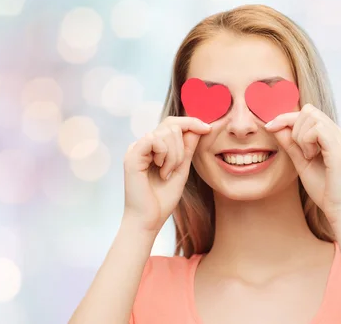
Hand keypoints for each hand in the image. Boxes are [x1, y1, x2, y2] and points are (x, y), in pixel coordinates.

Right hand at [123, 116, 210, 232]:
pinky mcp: (132, 154)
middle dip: (182, 146)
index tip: (208, 128)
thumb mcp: (182, 169)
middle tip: (175, 169)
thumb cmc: (163, 199)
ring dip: (174, 155)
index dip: (191, 122)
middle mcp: (144, 144)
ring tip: (166, 173)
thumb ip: (187, 149)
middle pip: (171, 124)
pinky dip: (165, 155)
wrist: (149, 219)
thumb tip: (198, 127)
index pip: (173, 123)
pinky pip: (154, 139)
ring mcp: (136, 148)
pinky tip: (160, 170)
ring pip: (166, 132)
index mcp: (154, 147)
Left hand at [265, 104, 340, 224]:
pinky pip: (316, 129)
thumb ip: (290, 144)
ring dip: (300, 135)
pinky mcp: (339, 148)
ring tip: (307, 155)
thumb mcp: (301, 162)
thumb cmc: (324, 189)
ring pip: (312, 116)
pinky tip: (311, 157)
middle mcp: (338, 133)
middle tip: (298, 150)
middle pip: (308, 110)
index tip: (269, 127)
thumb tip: (274, 127)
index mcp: (331, 136)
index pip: (307, 112)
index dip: (285, 117)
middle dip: (293, 126)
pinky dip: (306, 141)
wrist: (340, 209)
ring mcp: (340, 139)